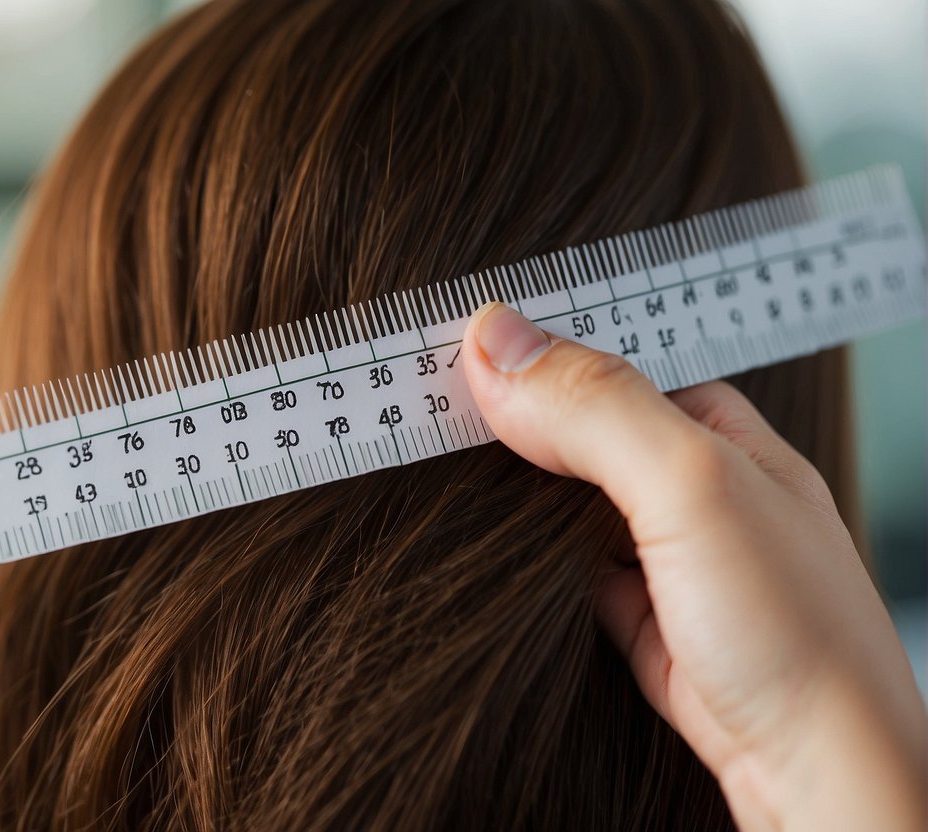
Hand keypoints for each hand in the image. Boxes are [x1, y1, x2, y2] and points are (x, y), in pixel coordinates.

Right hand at [462, 302, 926, 831]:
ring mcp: (667, 560)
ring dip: (515, 492)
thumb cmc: (795, 631)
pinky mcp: (641, 623)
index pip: (614, 365)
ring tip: (441, 462)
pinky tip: (491, 550)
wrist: (817, 779)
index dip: (539, 353)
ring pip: (569, 505)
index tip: (460, 345)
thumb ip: (595, 408)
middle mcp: (696, 491)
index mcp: (722, 436)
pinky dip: (525, 562)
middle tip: (430, 406)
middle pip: (584, 433)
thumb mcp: (690, 487)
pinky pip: (565, 574)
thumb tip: (495, 339)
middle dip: (516, 422)